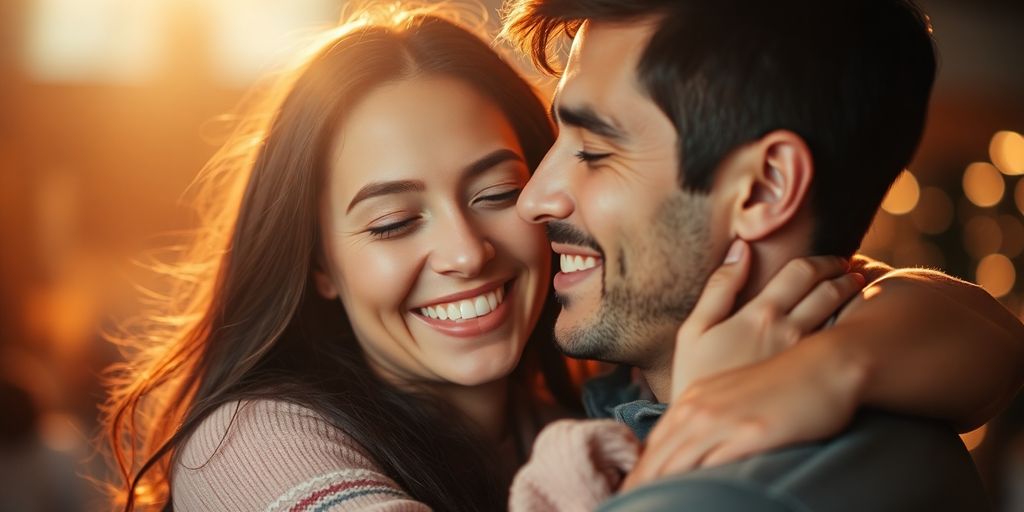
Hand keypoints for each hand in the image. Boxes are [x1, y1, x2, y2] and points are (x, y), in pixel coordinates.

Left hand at [622, 339, 865, 490]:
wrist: (824, 365)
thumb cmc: (785, 386)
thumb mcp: (736, 398)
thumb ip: (712, 423)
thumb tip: (698, 454)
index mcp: (694, 398)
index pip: (656, 443)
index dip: (641, 472)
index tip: (628, 494)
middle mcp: (701, 407)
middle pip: (659, 456)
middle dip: (641, 486)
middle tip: (626, 506)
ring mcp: (725, 420)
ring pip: (679, 462)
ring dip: (660, 488)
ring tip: (647, 510)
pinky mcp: (752, 433)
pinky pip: (716, 465)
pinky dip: (701, 486)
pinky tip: (695, 501)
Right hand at [671, 239, 864, 397]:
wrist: (709, 428)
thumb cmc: (696, 377)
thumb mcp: (693, 330)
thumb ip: (719, 287)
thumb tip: (741, 248)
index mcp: (760, 313)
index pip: (803, 272)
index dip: (822, 260)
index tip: (832, 260)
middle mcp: (788, 331)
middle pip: (830, 290)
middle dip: (845, 274)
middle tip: (851, 270)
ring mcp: (803, 357)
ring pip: (842, 317)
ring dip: (854, 298)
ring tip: (858, 292)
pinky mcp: (811, 379)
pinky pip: (841, 346)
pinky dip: (853, 328)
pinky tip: (853, 327)